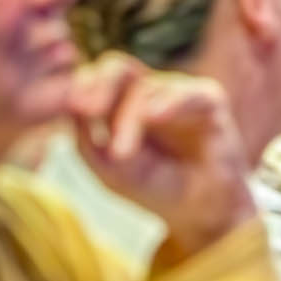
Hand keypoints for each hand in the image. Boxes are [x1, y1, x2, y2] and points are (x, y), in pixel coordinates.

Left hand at [67, 55, 255, 262]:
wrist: (198, 211)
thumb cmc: (153, 187)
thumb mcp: (108, 169)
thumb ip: (84, 140)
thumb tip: (71, 108)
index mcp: (121, 103)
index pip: (97, 79)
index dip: (83, 87)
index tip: (73, 107)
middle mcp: (150, 91)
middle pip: (119, 69)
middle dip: (101, 86)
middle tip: (88, 109)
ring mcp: (179, 93)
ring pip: (147, 89)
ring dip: (130, 120)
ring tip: (122, 154)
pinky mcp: (210, 102)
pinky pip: (189, 94)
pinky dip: (171, 102)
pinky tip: (154, 116)